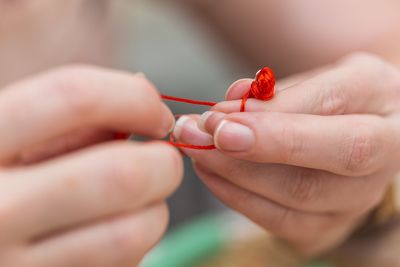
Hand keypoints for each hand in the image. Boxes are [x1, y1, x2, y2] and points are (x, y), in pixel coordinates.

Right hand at [0, 66, 182, 266]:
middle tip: (162, 162)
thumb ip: (75, 118)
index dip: (135, 97)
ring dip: (153, 211)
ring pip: (132, 233)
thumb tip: (145, 96)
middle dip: (164, 163)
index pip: (75, 96)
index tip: (158, 116)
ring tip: (136, 202)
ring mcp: (19, 266)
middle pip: (122, 174)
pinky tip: (112, 232)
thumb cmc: (5, 181)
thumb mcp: (17, 139)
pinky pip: (123, 266)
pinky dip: (134, 245)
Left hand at [174, 53, 399, 255]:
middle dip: (245, 155)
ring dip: (231, 175)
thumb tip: (229, 105)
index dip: (270, 120)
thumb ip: (274, 91)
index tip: (218, 120)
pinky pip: (277, 221)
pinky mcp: (328, 227)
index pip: (330, 108)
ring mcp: (356, 202)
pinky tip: (209, 171)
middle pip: (314, 171)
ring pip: (293, 200)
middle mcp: (381, 159)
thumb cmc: (337, 102)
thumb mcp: (316, 78)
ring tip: (194, 148)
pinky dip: (235, 195)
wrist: (365, 134)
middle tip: (196, 136)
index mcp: (380, 102)